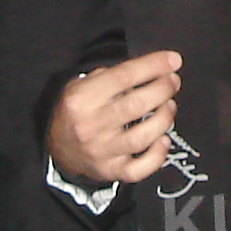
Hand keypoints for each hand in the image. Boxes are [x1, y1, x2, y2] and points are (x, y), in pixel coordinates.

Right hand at [48, 52, 182, 185]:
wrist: (58, 149)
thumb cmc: (77, 111)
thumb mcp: (80, 84)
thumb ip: (109, 76)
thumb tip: (149, 71)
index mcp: (82, 99)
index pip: (124, 76)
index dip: (153, 66)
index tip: (173, 60)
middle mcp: (91, 126)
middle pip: (136, 105)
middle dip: (162, 89)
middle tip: (172, 81)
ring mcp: (101, 151)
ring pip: (142, 137)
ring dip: (164, 118)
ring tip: (169, 106)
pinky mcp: (110, 171)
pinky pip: (139, 169)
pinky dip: (157, 156)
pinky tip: (164, 140)